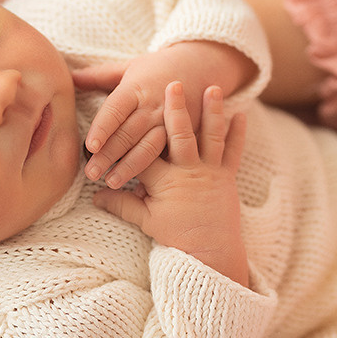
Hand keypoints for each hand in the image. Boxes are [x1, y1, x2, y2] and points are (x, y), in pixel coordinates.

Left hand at [75, 41, 254, 187]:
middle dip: (109, 155)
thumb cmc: (158, 69)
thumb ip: (98, 76)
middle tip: (91, 174)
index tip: (89, 146)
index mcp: (136, 88)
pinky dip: (156, 173)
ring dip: (130, 167)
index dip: (103, 128)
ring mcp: (170, 121)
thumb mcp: (129, 67)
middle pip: (128, 132)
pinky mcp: (184, 134)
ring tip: (111, 182)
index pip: (116, 109)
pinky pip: (169, 156)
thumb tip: (70, 77)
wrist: (202, 65)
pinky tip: (142, 188)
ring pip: (149, 147)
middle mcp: (153, 105)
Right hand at [94, 82, 248, 284]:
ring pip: (211, 137)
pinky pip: (233, 151)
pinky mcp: (227, 177)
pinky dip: (237, 133)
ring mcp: (210, 173)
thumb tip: (96, 195)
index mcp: (165, 181)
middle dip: (176, 108)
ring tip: (213, 88)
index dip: (134, 133)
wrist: (211, 253)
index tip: (130, 112)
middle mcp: (188, 172)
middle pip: (179, 135)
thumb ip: (121, 204)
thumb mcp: (146, 221)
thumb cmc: (177, 236)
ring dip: (212, 111)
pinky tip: (240, 114)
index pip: (144, 151)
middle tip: (173, 84)